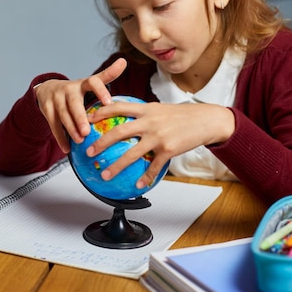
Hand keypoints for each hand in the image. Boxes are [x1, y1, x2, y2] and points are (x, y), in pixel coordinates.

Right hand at [34, 57, 126, 152]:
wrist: (47, 89)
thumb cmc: (77, 90)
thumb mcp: (90, 82)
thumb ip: (108, 74)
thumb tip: (124, 61)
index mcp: (83, 83)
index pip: (93, 82)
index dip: (100, 91)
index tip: (109, 102)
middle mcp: (69, 89)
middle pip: (74, 102)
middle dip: (80, 117)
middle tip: (88, 131)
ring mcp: (56, 98)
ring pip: (62, 114)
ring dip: (70, 128)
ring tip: (80, 140)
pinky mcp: (47, 109)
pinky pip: (53, 124)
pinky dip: (60, 137)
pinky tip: (67, 148)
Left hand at [86, 100, 234, 188]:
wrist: (205, 120)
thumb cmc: (182, 115)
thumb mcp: (160, 109)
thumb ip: (144, 113)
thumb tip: (127, 117)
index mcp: (146, 109)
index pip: (118, 106)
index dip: (101, 111)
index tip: (87, 118)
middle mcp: (150, 122)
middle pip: (119, 132)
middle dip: (101, 143)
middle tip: (89, 151)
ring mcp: (158, 137)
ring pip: (132, 154)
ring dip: (116, 166)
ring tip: (105, 175)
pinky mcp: (169, 150)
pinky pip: (153, 167)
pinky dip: (145, 177)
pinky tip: (139, 184)